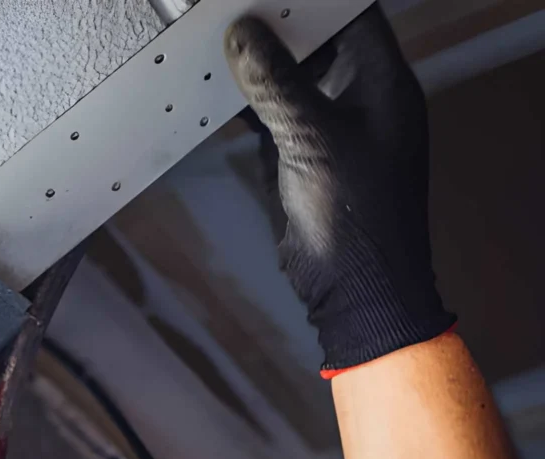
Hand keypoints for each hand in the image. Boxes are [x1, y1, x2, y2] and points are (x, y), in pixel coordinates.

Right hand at [224, 5, 453, 372]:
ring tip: (216, 46)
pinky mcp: (302, 154)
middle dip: (273, 28)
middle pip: (315, 42)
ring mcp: (329, 127)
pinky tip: (217, 91)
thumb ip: (276, 85)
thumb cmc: (359, 220)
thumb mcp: (313, 139)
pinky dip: (246, 102)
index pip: (349, 14)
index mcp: (382, 83)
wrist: (354, 288)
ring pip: (288, 78)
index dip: (307, 1)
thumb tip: (244, 38)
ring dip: (255, 67)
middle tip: (231, 16)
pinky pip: (271, 113)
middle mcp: (358, 99)